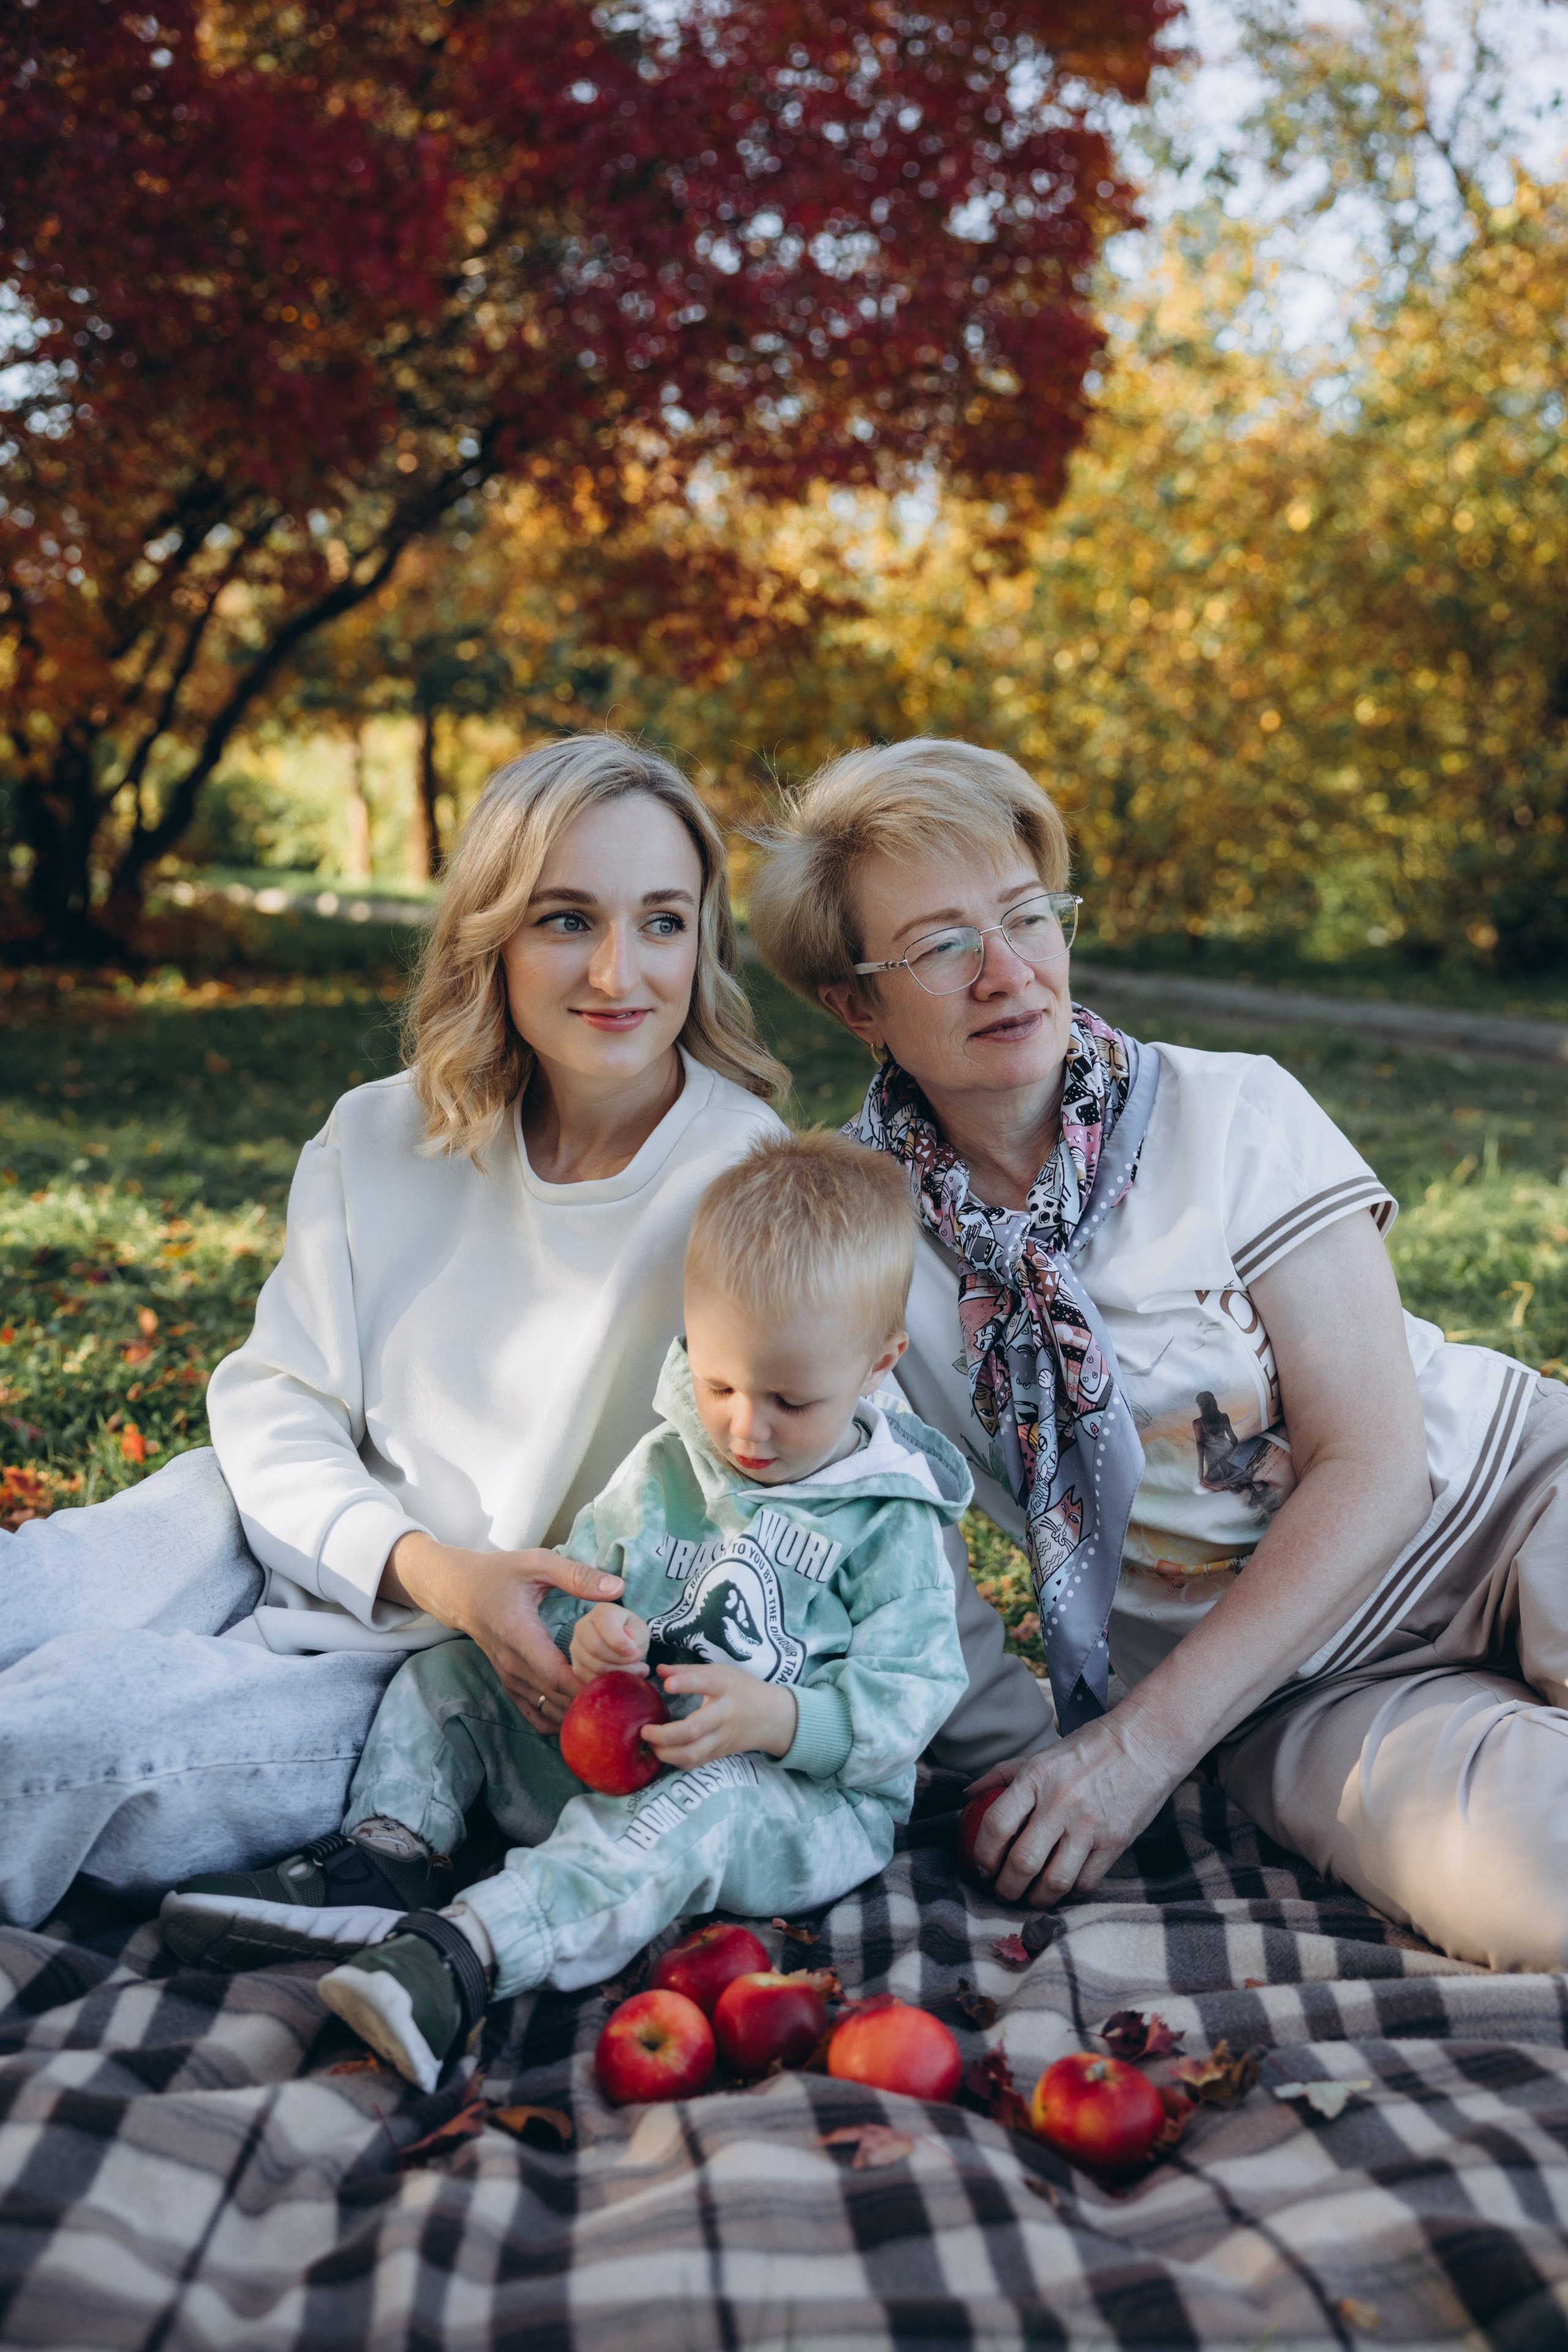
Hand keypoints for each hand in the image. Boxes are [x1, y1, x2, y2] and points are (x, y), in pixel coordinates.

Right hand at [381, 1533, 622, 1733]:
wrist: (460, 1592)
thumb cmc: (500, 1574)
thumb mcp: (537, 1563)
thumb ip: (577, 1575)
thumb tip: (618, 1588)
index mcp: (520, 1636)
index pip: (556, 1677)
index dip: (588, 1687)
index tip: (620, 1684)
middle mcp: (511, 1665)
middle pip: (555, 1699)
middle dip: (592, 1701)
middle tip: (627, 1694)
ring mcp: (508, 1679)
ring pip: (546, 1711)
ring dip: (577, 1711)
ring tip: (611, 1701)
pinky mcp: (509, 1685)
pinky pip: (534, 1714)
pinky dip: (558, 1718)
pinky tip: (581, 1710)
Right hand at [570, 1603, 650, 1682]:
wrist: (621, 1642)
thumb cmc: (631, 1632)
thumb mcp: (640, 1629)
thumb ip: (636, 1634)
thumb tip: (628, 1644)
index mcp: (600, 1612)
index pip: (605, 1626)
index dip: (620, 1641)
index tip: (635, 1651)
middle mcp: (582, 1627)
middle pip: (596, 1648)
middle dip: (621, 1659)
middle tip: (640, 1662)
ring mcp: (576, 1648)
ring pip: (594, 1666)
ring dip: (619, 1672)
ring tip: (638, 1670)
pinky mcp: (576, 1666)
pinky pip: (591, 1679)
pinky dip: (610, 1682)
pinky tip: (624, 1677)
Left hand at [644, 1658, 796, 1769]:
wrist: (772, 1717)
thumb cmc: (742, 1689)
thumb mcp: (721, 1672)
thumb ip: (688, 1671)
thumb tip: (658, 1670)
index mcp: (726, 1687)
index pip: (706, 1684)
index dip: (686, 1684)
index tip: (667, 1684)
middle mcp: (724, 1714)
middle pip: (694, 1729)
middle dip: (665, 1734)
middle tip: (645, 1730)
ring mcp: (722, 1738)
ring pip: (693, 1753)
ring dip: (667, 1753)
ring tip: (651, 1743)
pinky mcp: (719, 1753)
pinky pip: (695, 1762)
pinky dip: (676, 1761)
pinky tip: (664, 1753)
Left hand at [970, 1708, 1187, 1905]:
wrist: (1147, 1741)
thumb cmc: (1091, 1747)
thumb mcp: (1043, 1753)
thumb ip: (1004, 1774)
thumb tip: (968, 1795)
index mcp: (1037, 1777)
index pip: (997, 1824)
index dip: (983, 1853)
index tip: (981, 1866)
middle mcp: (1061, 1802)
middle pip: (1022, 1862)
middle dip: (1005, 1887)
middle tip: (1001, 1891)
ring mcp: (1090, 1825)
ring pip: (1054, 1881)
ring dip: (1036, 1899)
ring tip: (1029, 1898)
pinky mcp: (1115, 1842)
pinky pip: (1086, 1882)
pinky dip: (1070, 1893)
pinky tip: (1063, 1888)